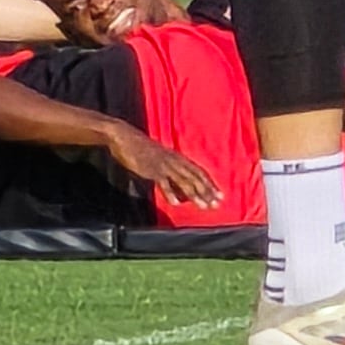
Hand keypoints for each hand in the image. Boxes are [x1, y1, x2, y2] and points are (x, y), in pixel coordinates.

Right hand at [99, 122, 221, 205]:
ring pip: (183, 181)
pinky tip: (176, 204)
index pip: (198, 172)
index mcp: (177, 157)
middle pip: (194, 178)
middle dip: (207, 192)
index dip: (210, 184)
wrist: (124, 137)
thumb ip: (169, 171)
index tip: (220, 195)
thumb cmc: (140, 148)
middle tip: (216, 204)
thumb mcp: (159, 158)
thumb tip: (177, 188)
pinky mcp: (152, 169)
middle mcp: (174, 160)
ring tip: (203, 206)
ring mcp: (163, 165)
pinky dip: (170, 193)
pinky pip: (164, 182)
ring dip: (194, 195)